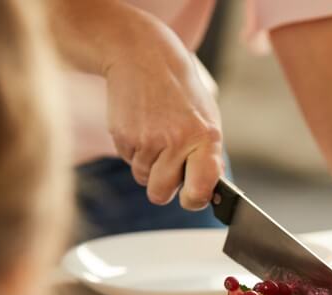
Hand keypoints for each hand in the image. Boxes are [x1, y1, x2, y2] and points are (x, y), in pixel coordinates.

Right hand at [104, 13, 222, 209]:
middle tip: (169, 165)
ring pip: (143, 178)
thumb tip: (208, 193)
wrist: (143, 58)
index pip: (200, 191)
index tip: (192, 197)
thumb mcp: (207, 121)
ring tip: (156, 135)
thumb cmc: (181, 94)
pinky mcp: (123, 137)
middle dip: (164, 187)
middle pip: (161, 194)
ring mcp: (148, 140)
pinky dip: (134, 151)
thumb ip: (208, 157)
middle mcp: (177, 141)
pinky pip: (128, 161)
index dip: (194, 200)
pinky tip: (142, 126)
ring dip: (148, 165)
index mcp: (206, 138)